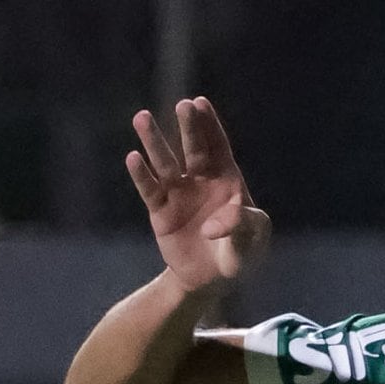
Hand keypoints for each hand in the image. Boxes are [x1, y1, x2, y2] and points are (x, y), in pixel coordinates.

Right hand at [126, 98, 269, 293]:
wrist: (212, 280)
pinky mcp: (161, 212)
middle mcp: (201, 181)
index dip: (210, 125)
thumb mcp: (251, 242)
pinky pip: (150, 190)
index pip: (218, 147)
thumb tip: (215, 226)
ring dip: (154, 141)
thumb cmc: (240, 255)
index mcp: (227, 180)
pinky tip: (133, 158)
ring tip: (142, 117)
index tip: (200, 103)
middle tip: (183, 105)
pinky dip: (141, 175)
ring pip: (166, 163)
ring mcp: (179, 194)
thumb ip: (242, 227)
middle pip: (193, 149)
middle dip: (189, 127)